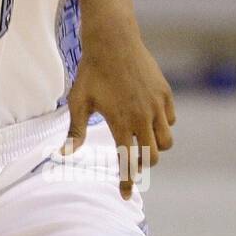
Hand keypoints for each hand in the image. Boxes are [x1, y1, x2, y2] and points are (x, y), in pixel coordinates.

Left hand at [64, 32, 174, 198]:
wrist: (113, 40)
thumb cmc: (91, 71)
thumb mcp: (78, 100)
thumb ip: (75, 130)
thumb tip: (65, 154)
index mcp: (121, 123)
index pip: (128, 162)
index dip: (126, 181)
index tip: (124, 195)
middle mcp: (143, 117)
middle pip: (152, 157)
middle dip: (143, 165)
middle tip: (132, 163)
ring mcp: (157, 105)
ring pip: (167, 141)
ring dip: (156, 147)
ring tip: (142, 143)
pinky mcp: (166, 93)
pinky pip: (170, 120)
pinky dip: (163, 125)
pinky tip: (149, 121)